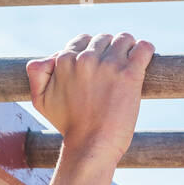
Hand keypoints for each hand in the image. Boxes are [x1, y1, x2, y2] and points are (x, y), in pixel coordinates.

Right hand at [26, 32, 155, 166]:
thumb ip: (37, 73)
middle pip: (105, 39)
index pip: (84, 40)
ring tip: (129, 67)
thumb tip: (50, 57)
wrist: (90, 146)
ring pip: (124, 39)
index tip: (99, 67)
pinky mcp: (129, 74)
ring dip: (128, 49)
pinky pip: (143, 48)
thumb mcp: (41, 100)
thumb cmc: (68, 126)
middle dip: (110, 51)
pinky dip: (146, 50)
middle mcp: (86, 58)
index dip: (93, 52)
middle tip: (114, 72)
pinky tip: (144, 60)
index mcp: (65, 60)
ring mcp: (109, 65)